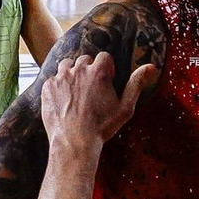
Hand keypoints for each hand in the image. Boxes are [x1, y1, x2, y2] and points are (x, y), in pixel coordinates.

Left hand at [41, 53, 157, 149]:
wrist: (74, 142)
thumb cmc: (102, 126)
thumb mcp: (125, 107)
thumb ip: (136, 83)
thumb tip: (151, 67)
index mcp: (98, 72)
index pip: (104, 56)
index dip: (107, 69)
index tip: (106, 82)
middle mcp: (78, 70)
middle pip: (85, 59)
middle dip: (89, 70)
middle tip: (91, 89)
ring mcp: (60, 78)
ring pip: (67, 65)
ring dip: (72, 73)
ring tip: (77, 91)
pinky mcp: (47, 87)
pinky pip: (53, 78)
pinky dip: (58, 86)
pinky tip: (64, 100)